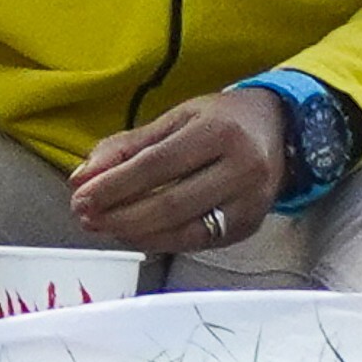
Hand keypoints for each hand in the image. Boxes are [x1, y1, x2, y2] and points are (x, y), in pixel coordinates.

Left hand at [73, 86, 300, 256]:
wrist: (281, 130)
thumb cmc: (220, 121)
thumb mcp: (176, 119)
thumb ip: (127, 146)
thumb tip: (82, 178)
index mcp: (219, 132)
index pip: (157, 165)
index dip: (115, 185)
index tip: (80, 196)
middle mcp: (242, 168)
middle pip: (170, 204)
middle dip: (120, 215)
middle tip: (85, 217)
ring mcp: (250, 202)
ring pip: (183, 230)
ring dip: (135, 233)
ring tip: (104, 227)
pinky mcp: (248, 226)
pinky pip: (197, 241)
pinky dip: (160, 241)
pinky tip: (135, 234)